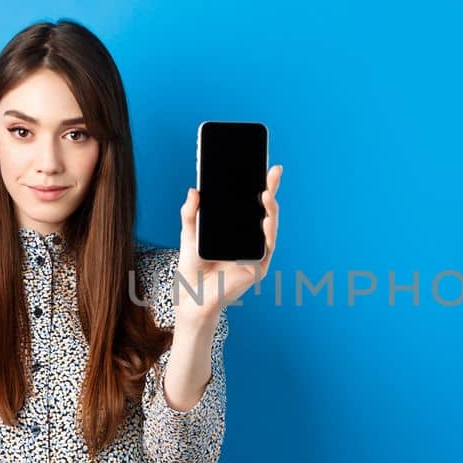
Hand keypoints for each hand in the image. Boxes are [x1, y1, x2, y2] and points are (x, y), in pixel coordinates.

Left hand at [175, 163, 281, 326]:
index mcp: (235, 228)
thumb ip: (190, 213)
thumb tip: (193, 190)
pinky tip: (265, 220)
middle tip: (273, 171)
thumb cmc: (192, 268)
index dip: (258, 184)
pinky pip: (267, 248)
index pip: (250, 202)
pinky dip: (267, 234)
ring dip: (271, 210)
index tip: (263, 165)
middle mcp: (249, 238)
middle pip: (263, 210)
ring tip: (267, 193)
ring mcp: (255, 252)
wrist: (192, 298)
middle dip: (270, 189)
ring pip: (269, 226)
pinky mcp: (258, 268)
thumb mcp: (189, 235)